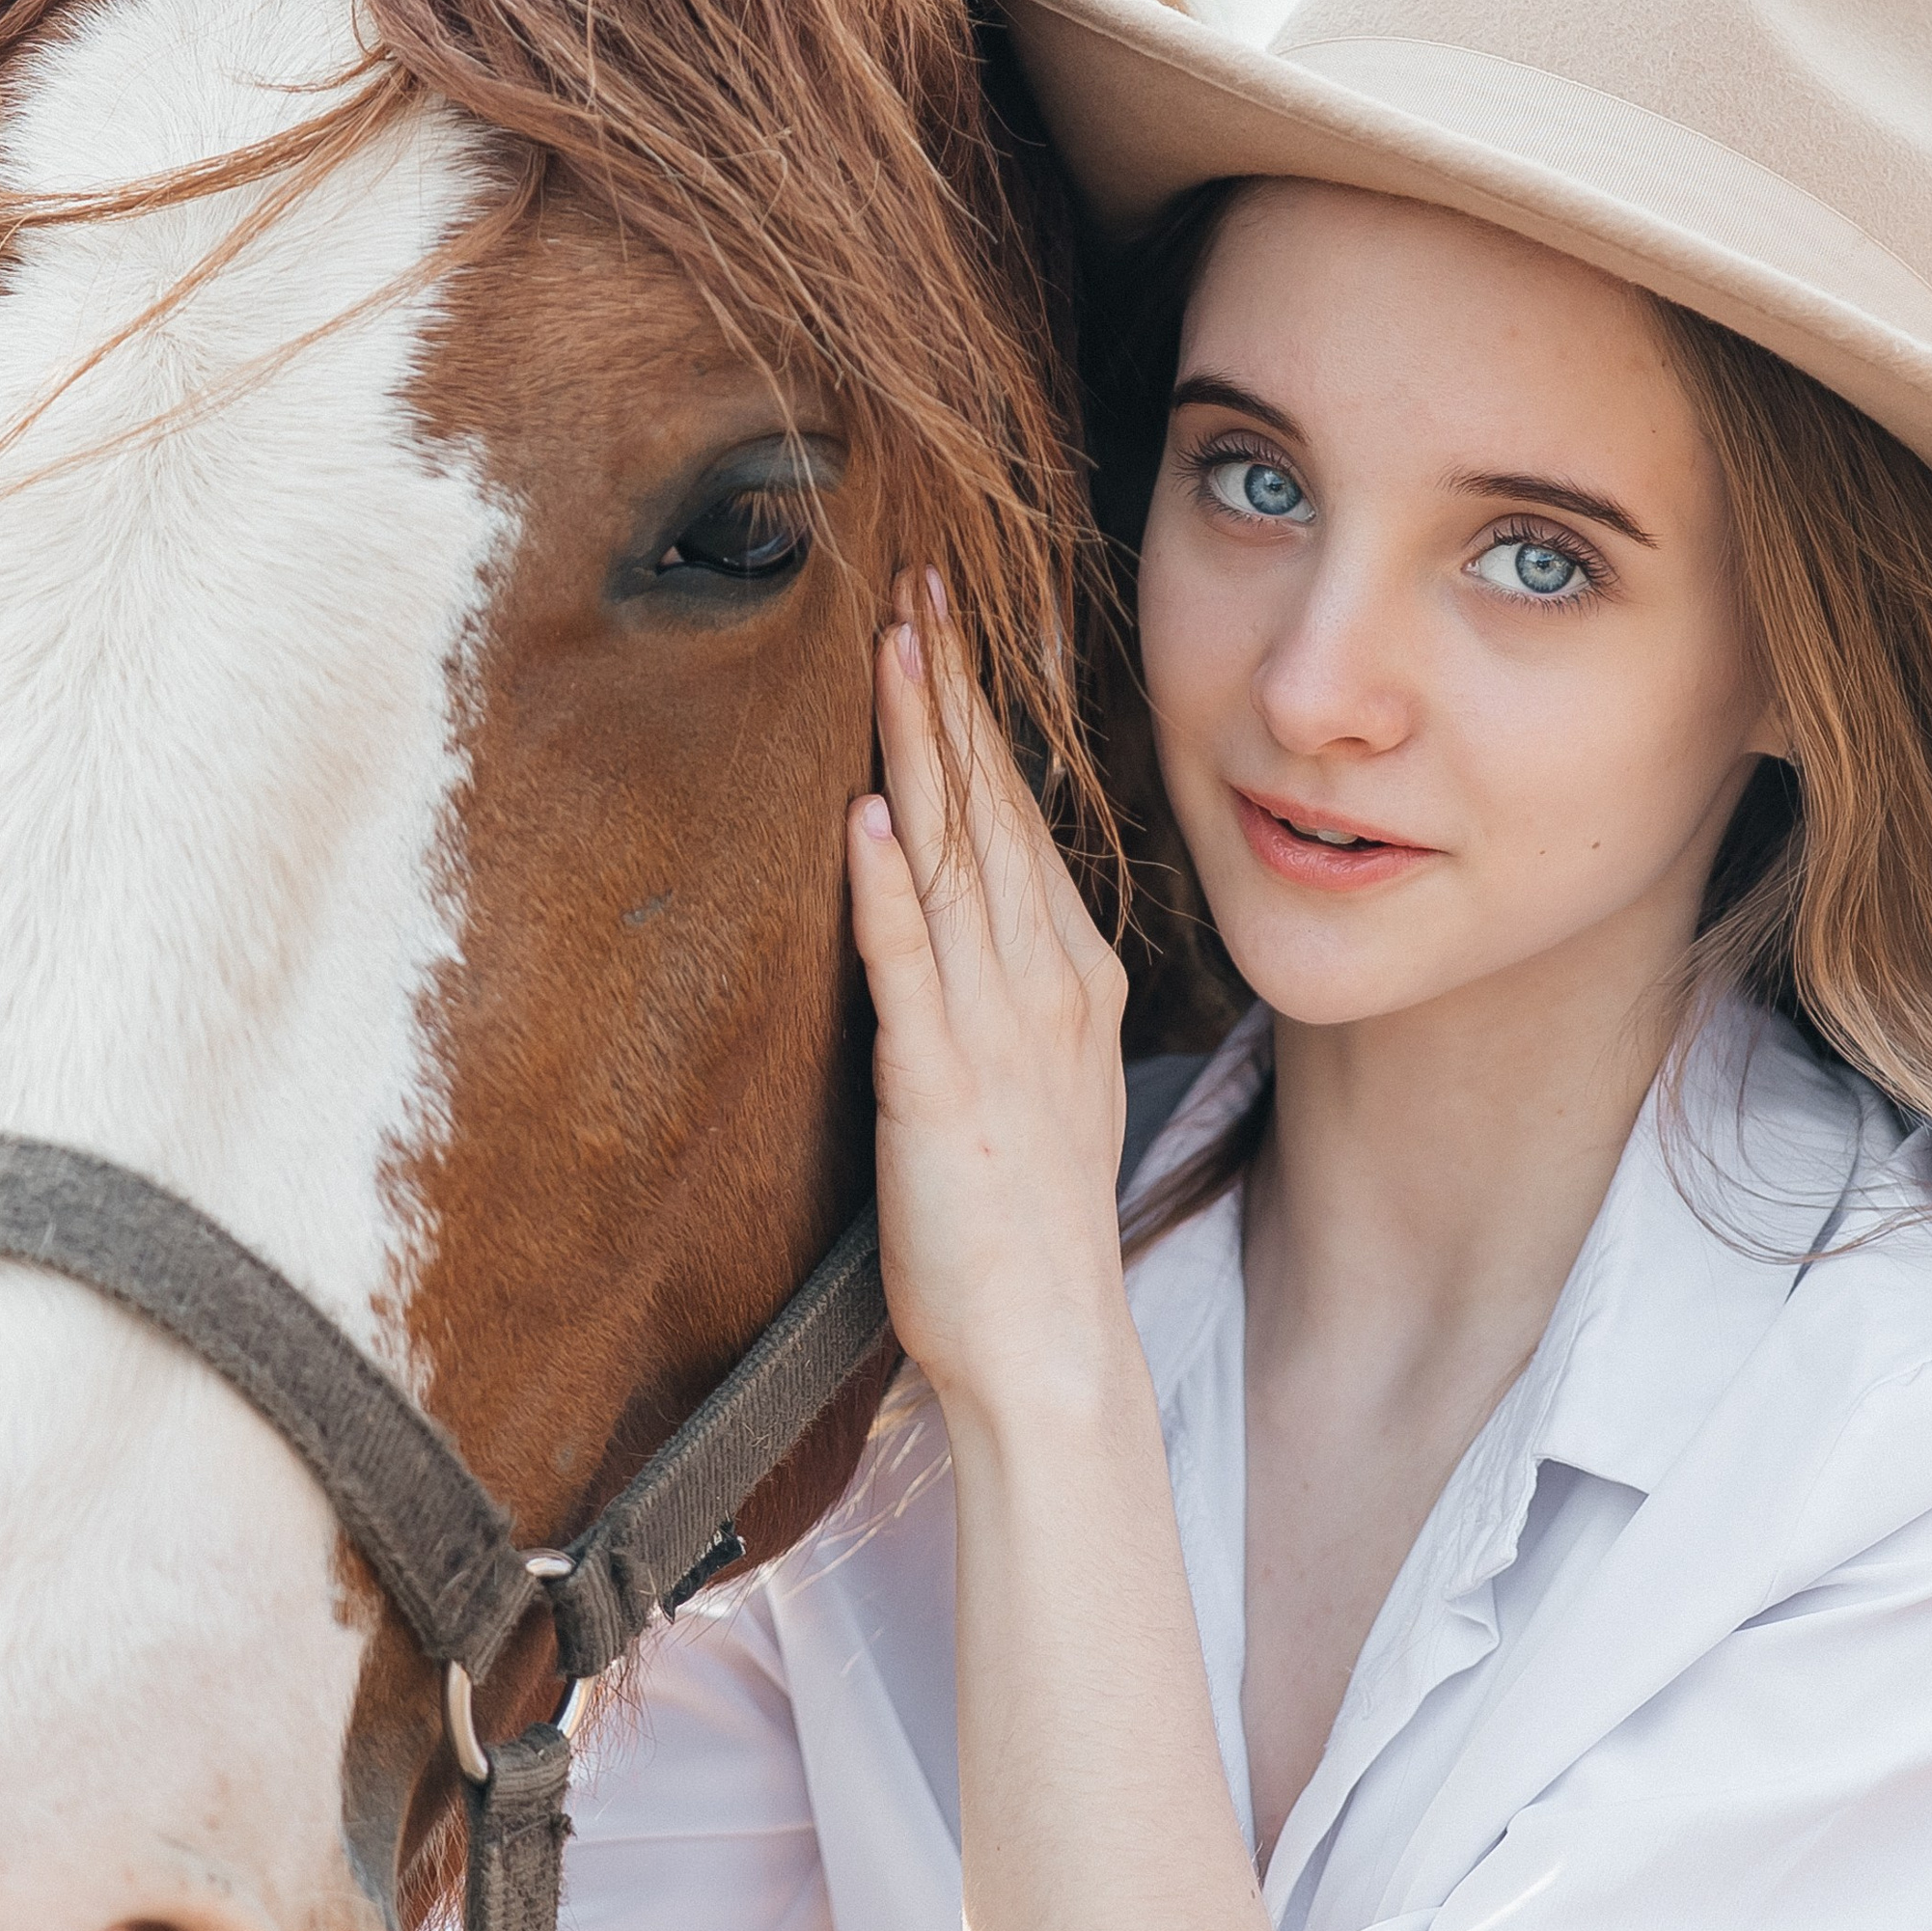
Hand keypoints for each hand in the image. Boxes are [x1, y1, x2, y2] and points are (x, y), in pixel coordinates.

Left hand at [846, 577, 1132, 1426]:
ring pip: (952, 859)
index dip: (974, 714)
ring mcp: (995, 1030)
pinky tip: (863, 810)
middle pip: (989, 809)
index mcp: (1068, 976)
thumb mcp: (1034, 1082)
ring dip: (921, 747)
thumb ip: (999, 992)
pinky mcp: (939, 1086)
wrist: (1052, 1349)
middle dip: (948, 691)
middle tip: (914, 581)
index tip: (939, 623)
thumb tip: (949, 918)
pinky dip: (885, 886)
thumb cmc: (1024, 1231)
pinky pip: (909, 967)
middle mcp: (1044, 983)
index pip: (1015, 817)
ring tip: (893, 647)